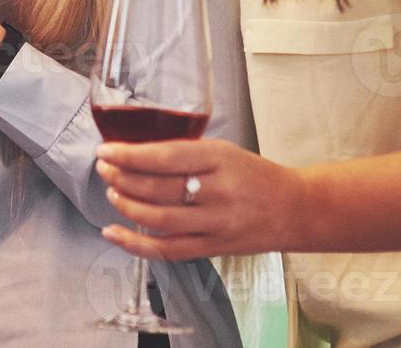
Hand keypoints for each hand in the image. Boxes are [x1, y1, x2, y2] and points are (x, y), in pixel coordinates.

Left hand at [95, 138, 310, 259]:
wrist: (295, 209)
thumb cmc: (256, 175)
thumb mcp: (224, 151)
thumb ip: (186, 153)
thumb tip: (136, 153)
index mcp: (220, 159)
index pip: (167, 156)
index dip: (130, 155)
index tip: (106, 151)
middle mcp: (218, 192)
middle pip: (159, 188)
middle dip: (122, 178)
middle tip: (104, 169)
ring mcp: (216, 224)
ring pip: (159, 219)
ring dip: (127, 206)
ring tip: (111, 193)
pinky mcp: (213, 248)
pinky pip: (168, 249)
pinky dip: (136, 244)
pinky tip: (114, 233)